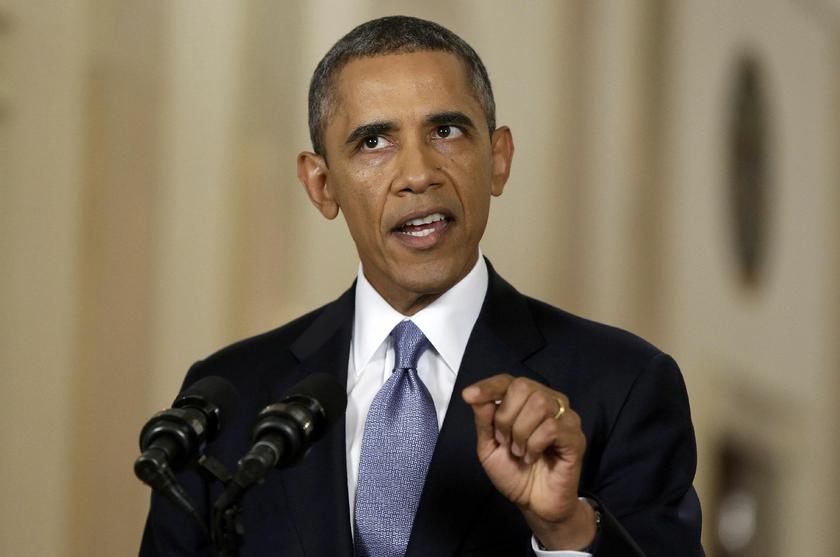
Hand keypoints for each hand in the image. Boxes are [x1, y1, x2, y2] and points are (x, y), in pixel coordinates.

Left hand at [462, 374, 595, 549]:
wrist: (534, 503)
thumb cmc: (514, 473)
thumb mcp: (489, 447)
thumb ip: (484, 421)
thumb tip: (476, 397)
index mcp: (527, 401)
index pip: (508, 381)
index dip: (488, 386)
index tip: (468, 396)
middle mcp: (550, 403)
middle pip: (523, 387)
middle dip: (505, 416)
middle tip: (505, 441)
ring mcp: (566, 419)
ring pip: (539, 404)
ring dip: (520, 432)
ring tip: (519, 451)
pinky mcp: (575, 438)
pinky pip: (552, 428)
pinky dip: (534, 444)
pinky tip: (532, 457)